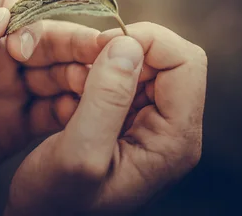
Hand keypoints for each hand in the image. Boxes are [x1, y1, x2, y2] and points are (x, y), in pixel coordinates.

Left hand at [0, 0, 101, 202]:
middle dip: (75, 45)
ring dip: (83, 78)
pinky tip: (90, 118)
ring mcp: (11, 83)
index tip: (25, 45)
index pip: (18, 4)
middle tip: (106, 56)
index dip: (31, 20)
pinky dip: (72, 113)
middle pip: (48, 39)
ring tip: (108, 88)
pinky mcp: (17, 120)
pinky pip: (51, 113)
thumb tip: (1, 19)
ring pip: (58, 74)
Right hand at [5, 22, 206, 214]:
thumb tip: (128, 45)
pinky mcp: (128, 117)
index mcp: (174, 140)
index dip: (148, 42)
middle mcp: (170, 127)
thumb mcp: (79, 154)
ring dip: (104, 61)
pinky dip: (95, 72)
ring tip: (73, 85)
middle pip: (166, 57)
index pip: (185, 62)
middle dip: (123, 50)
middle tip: (85, 63)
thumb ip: (106, 99)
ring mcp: (150, 121)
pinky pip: (121, 75)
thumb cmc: (56, 202)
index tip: (103, 46)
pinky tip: (72, 93)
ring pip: (141, 62)